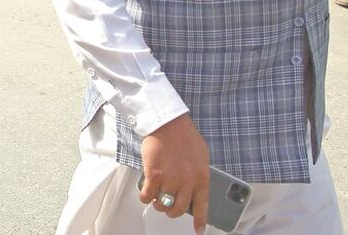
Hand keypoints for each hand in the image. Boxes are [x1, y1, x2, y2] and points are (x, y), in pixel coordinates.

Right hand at [139, 114, 209, 233]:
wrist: (167, 122)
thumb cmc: (184, 135)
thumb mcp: (201, 156)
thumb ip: (198, 173)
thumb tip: (194, 186)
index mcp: (201, 178)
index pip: (202, 206)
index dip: (200, 221)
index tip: (198, 231)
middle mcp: (187, 182)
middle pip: (178, 209)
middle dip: (171, 211)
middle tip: (167, 207)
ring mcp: (170, 180)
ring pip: (163, 205)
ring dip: (158, 204)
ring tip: (156, 198)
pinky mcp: (154, 175)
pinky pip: (148, 196)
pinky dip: (145, 197)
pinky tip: (145, 193)